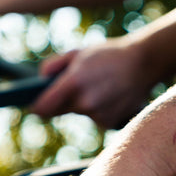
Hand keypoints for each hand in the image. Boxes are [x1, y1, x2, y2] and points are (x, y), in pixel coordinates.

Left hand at [32, 39, 152, 128]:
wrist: (143, 65)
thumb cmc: (108, 55)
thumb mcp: (78, 52)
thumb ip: (54, 66)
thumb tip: (41, 81)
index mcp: (73, 83)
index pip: (44, 107)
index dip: (36, 108)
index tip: (33, 107)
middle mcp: (84, 103)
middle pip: (60, 110)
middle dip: (62, 100)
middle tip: (76, 86)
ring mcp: (97, 115)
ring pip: (79, 112)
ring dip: (83, 103)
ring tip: (100, 86)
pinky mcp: (108, 123)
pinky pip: (94, 117)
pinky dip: (98, 109)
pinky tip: (110, 96)